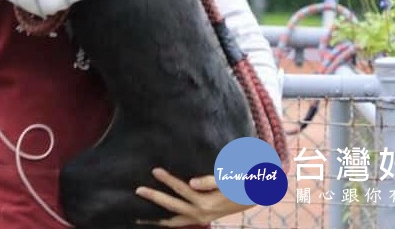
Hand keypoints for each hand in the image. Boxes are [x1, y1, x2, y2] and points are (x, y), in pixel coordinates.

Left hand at [135, 167, 254, 225]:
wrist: (256, 193)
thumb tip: (191, 182)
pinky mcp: (203, 218)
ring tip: (140, 213)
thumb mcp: (229, 179)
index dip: (168, 180)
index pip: (182, 190)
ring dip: (158, 216)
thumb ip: (209, 181)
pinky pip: (181, 222)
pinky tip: (158, 217)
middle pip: (173, 207)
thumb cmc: (242, 181)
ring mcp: (201, 218)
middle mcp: (202, 214)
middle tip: (138, 190)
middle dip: (155, 198)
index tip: (154, 170)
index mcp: (207, 203)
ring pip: (175, 221)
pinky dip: (168, 221)